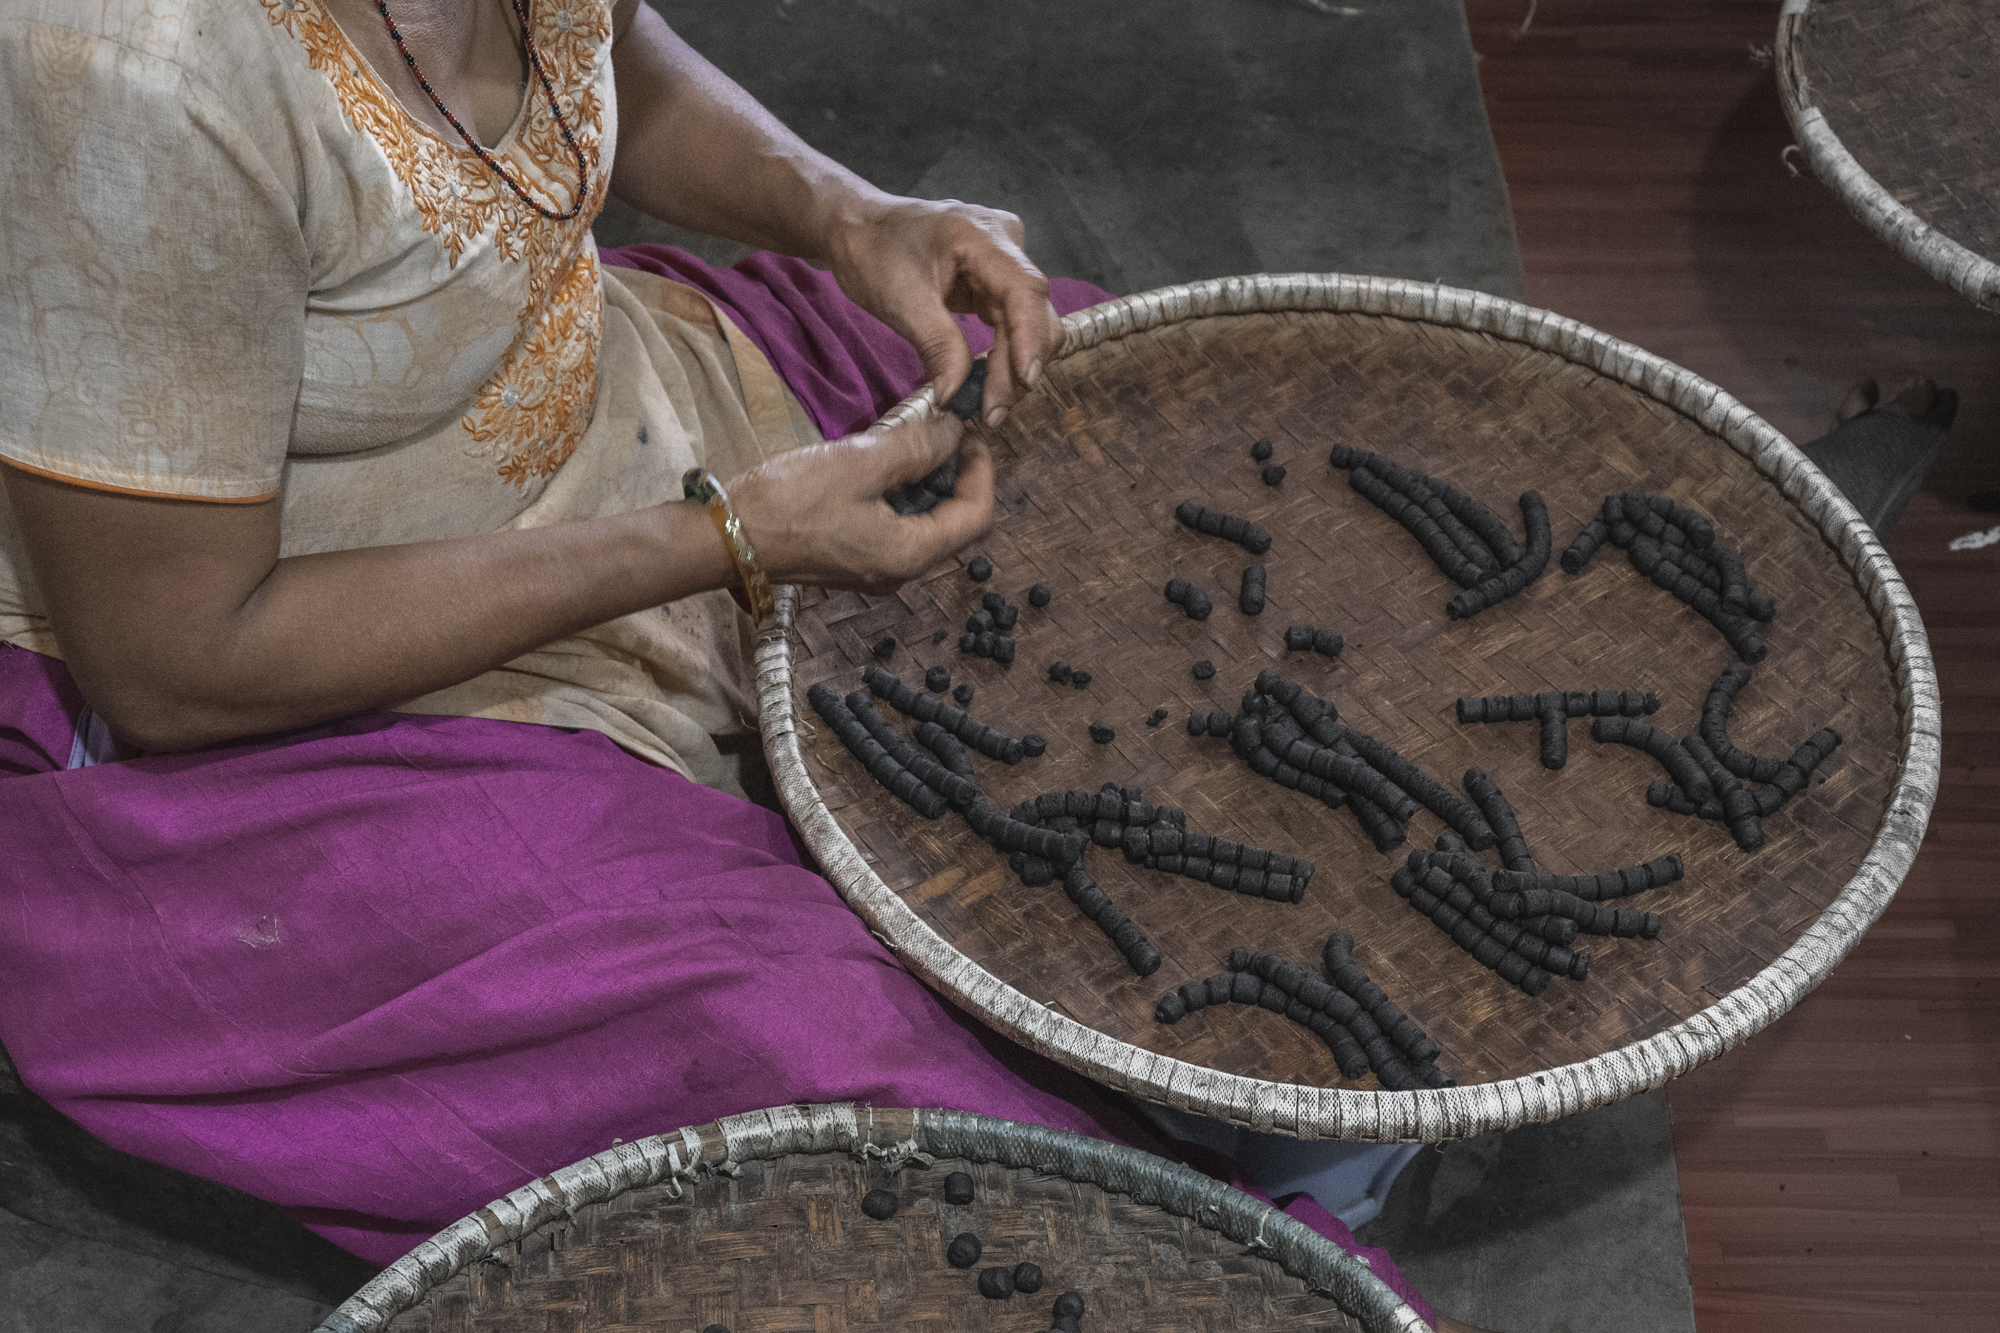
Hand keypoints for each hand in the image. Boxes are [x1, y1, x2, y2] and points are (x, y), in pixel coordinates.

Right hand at [726, 411, 994, 594]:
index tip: (970, 434)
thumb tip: (956, 433)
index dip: (983, 471)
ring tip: (913, 442)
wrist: (726, 536)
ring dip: (928, 485)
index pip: (977, 516)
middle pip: (955, 525)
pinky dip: (901, 497)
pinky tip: (882, 466)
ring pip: (925, 527)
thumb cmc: (792, 500)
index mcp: (912, 555)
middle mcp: (901, 573)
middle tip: (945, 434)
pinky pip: (895, 530)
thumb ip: (918, 446)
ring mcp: (875, 571)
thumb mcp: (863, 461)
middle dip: (957, 477)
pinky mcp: (852, 562)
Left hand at [824, 196, 1062, 426]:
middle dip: (1019, 364)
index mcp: (981, 235)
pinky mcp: (993, 281)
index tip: (1023, 381)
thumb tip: (958, 395)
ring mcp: (1002, 261)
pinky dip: (1003, 355)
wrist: (858, 229)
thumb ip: (938, 345)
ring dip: (1014, 366)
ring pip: (1027, 321)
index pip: (1024, 290)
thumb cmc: (873, 252)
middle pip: (1032, 310)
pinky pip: (1010, 322)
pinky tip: (990, 384)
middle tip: (994, 411)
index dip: (1030, 338)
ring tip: (991, 406)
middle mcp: (1004, 242)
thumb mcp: (901, 302)